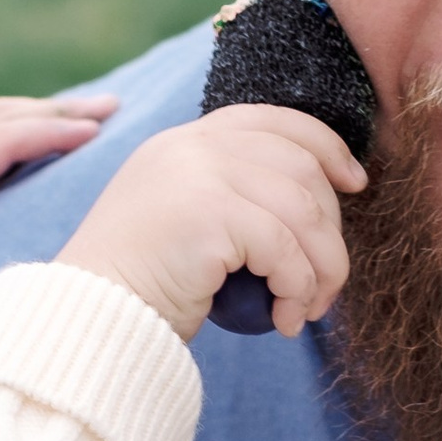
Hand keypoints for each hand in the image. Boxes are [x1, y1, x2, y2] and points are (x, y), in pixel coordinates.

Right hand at [56, 108, 360, 340]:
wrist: (87, 317)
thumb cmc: (138, 287)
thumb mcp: (183, 222)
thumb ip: (230, 198)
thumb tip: (314, 208)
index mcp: (185, 142)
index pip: (273, 121)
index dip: (326, 146)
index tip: (354, 184)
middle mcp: (191, 146)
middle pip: (301, 166)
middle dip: (331, 228)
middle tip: (327, 284)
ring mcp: (198, 173)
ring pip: (303, 209)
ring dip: (323, 268)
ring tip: (309, 309)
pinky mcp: (208, 212)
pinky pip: (285, 249)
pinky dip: (298, 288)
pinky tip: (285, 319)